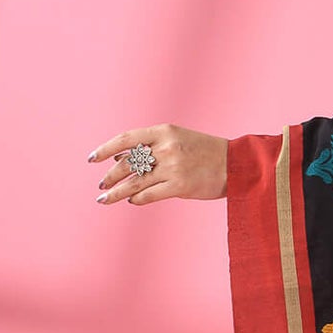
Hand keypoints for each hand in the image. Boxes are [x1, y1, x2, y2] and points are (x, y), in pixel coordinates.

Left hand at [90, 125, 227, 204]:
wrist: (238, 164)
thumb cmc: (208, 153)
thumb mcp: (180, 139)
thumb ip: (153, 147)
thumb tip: (122, 158)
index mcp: (164, 131)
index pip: (126, 139)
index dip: (106, 149)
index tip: (93, 159)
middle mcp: (166, 147)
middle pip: (127, 163)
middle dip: (110, 176)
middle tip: (101, 185)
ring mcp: (173, 167)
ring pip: (134, 182)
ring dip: (116, 192)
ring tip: (105, 199)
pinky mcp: (180, 186)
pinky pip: (149, 195)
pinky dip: (137, 199)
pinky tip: (132, 201)